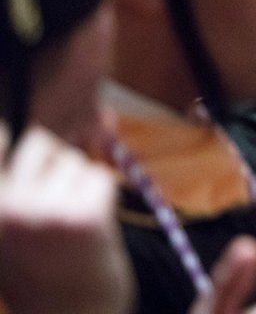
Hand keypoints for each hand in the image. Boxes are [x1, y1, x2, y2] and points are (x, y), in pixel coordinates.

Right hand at [0, 127, 132, 313]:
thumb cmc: (40, 272)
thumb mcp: (9, 230)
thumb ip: (12, 189)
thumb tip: (27, 127)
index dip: (5, 134)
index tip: (10, 131)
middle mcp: (8, 207)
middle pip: (41, 142)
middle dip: (55, 164)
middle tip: (56, 203)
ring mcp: (45, 210)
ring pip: (74, 160)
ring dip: (79, 184)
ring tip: (71, 225)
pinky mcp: (84, 216)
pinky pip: (100, 178)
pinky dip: (103, 197)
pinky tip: (92, 229)